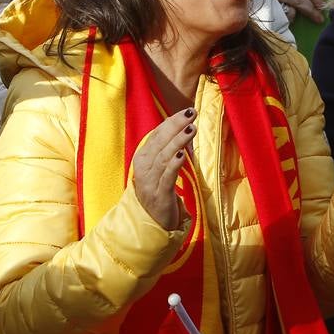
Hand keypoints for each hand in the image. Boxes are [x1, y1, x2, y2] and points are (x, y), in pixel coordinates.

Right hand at [130, 108, 195, 229]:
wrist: (152, 222)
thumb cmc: (159, 191)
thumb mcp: (160, 168)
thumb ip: (168, 150)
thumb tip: (185, 127)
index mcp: (142, 158)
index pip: (156, 134)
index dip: (171, 122)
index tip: (187, 111)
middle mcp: (143, 168)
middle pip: (159, 142)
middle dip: (175, 126)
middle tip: (191, 113)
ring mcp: (149, 182)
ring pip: (163, 157)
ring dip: (178, 141)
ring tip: (191, 129)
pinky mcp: (159, 195)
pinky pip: (166, 177)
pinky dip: (174, 164)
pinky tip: (183, 154)